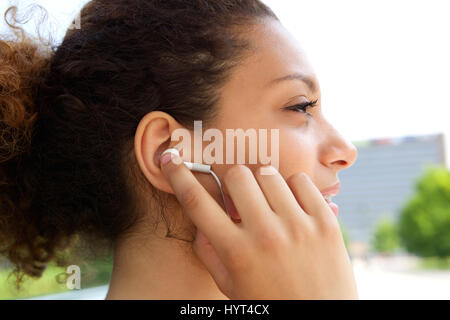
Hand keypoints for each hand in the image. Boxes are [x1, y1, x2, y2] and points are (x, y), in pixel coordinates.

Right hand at [160, 152, 358, 299]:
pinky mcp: (325, 222)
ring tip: (268, 204)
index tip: (169, 157)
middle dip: (231, 179)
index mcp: (236, 252)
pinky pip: (300, 180)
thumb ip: (208, 250)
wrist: (321, 319)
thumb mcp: (230, 285)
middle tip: (239, 193)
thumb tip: (199, 216)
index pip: (196, 201)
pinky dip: (291, 188)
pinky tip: (291, 206)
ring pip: (268, 173)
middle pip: (236, 175)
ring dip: (262, 184)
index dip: (177, 174)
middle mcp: (266, 235)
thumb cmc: (270, 301)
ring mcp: (298, 227)